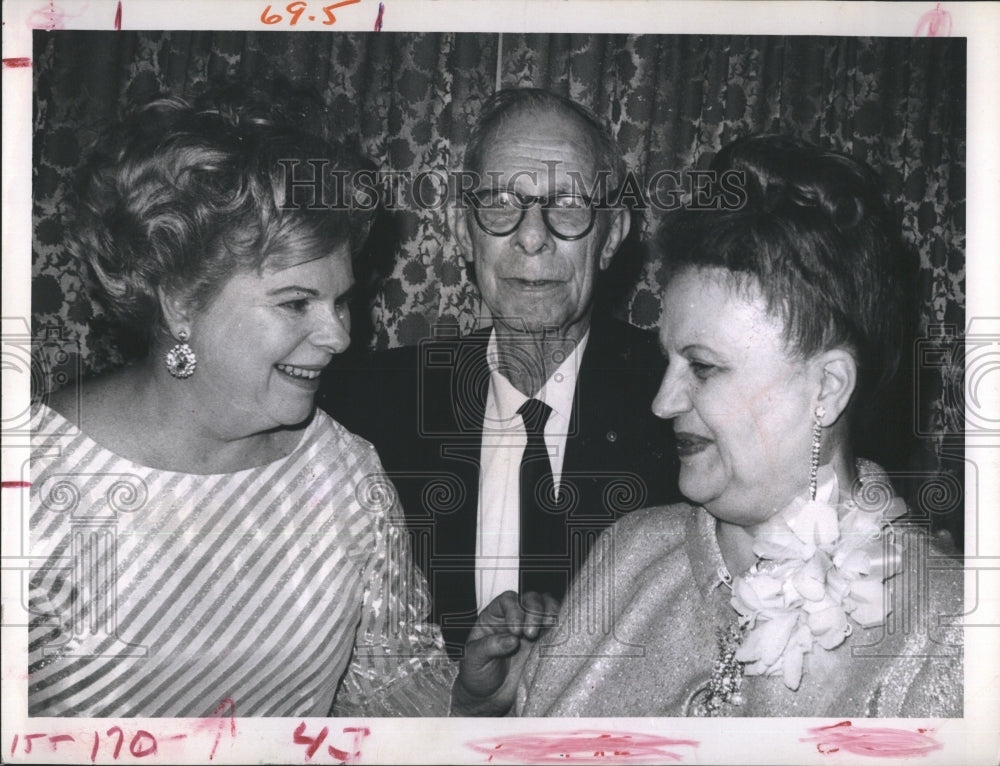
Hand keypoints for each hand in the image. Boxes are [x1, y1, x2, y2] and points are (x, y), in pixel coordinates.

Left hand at [451, 590, 559, 715]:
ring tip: (548, 628)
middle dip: (534, 611)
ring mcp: (531, 629)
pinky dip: (560, 625)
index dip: (514, 610)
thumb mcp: (474, 659)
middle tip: (531, 634)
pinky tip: (557, 635)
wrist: (490, 698)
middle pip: (529, 599)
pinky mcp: (545, 642)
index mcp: (494, 617)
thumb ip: (490, 646)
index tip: (515, 631)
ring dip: (550, 613)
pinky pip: (556, 626)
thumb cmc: (477, 675)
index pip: (507, 601)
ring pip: (546, 607)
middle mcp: (514, 619)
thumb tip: (512, 639)